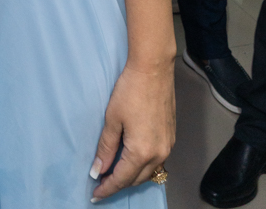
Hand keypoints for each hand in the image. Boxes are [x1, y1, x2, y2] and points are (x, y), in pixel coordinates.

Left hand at [90, 63, 174, 200]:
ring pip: (148, 171)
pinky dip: (143, 165)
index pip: (122, 179)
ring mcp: (167, 146)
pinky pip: (156, 160)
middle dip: (119, 184)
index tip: (95, 195)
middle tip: (102, 184)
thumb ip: (106, 148)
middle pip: (136, 179)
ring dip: (132, 175)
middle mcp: (158, 154)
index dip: (107, 188)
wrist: (153, 69)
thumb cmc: (130, 91)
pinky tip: (132, 159)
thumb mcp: (112, 119)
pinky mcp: (171, 137)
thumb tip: (98, 170)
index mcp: (142, 152)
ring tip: (115, 173)